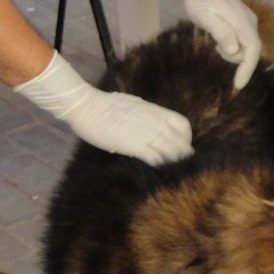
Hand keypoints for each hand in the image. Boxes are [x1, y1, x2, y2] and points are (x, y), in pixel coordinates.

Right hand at [14, 51, 192, 163]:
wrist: (87, 106)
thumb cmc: (105, 103)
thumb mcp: (132, 103)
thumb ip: (143, 113)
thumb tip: (146, 119)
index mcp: (154, 111)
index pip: (182, 124)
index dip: (186, 137)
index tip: (182, 145)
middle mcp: (153, 122)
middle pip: (180, 141)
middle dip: (183, 154)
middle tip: (181, 163)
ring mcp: (144, 133)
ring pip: (171, 150)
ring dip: (174, 161)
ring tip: (174, 170)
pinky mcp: (133, 145)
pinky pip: (154, 157)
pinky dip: (160, 165)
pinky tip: (158, 170)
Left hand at [168, 0, 260, 87]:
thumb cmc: (200, 0)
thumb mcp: (205, 16)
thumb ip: (221, 32)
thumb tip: (234, 50)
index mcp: (242, 21)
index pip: (252, 50)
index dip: (247, 69)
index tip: (238, 85)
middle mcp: (250, 22)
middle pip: (250, 51)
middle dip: (235, 59)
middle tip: (215, 47)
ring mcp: (248, 22)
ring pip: (246, 48)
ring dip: (232, 52)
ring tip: (215, 40)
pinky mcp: (244, 23)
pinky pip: (242, 42)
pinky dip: (232, 46)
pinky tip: (219, 38)